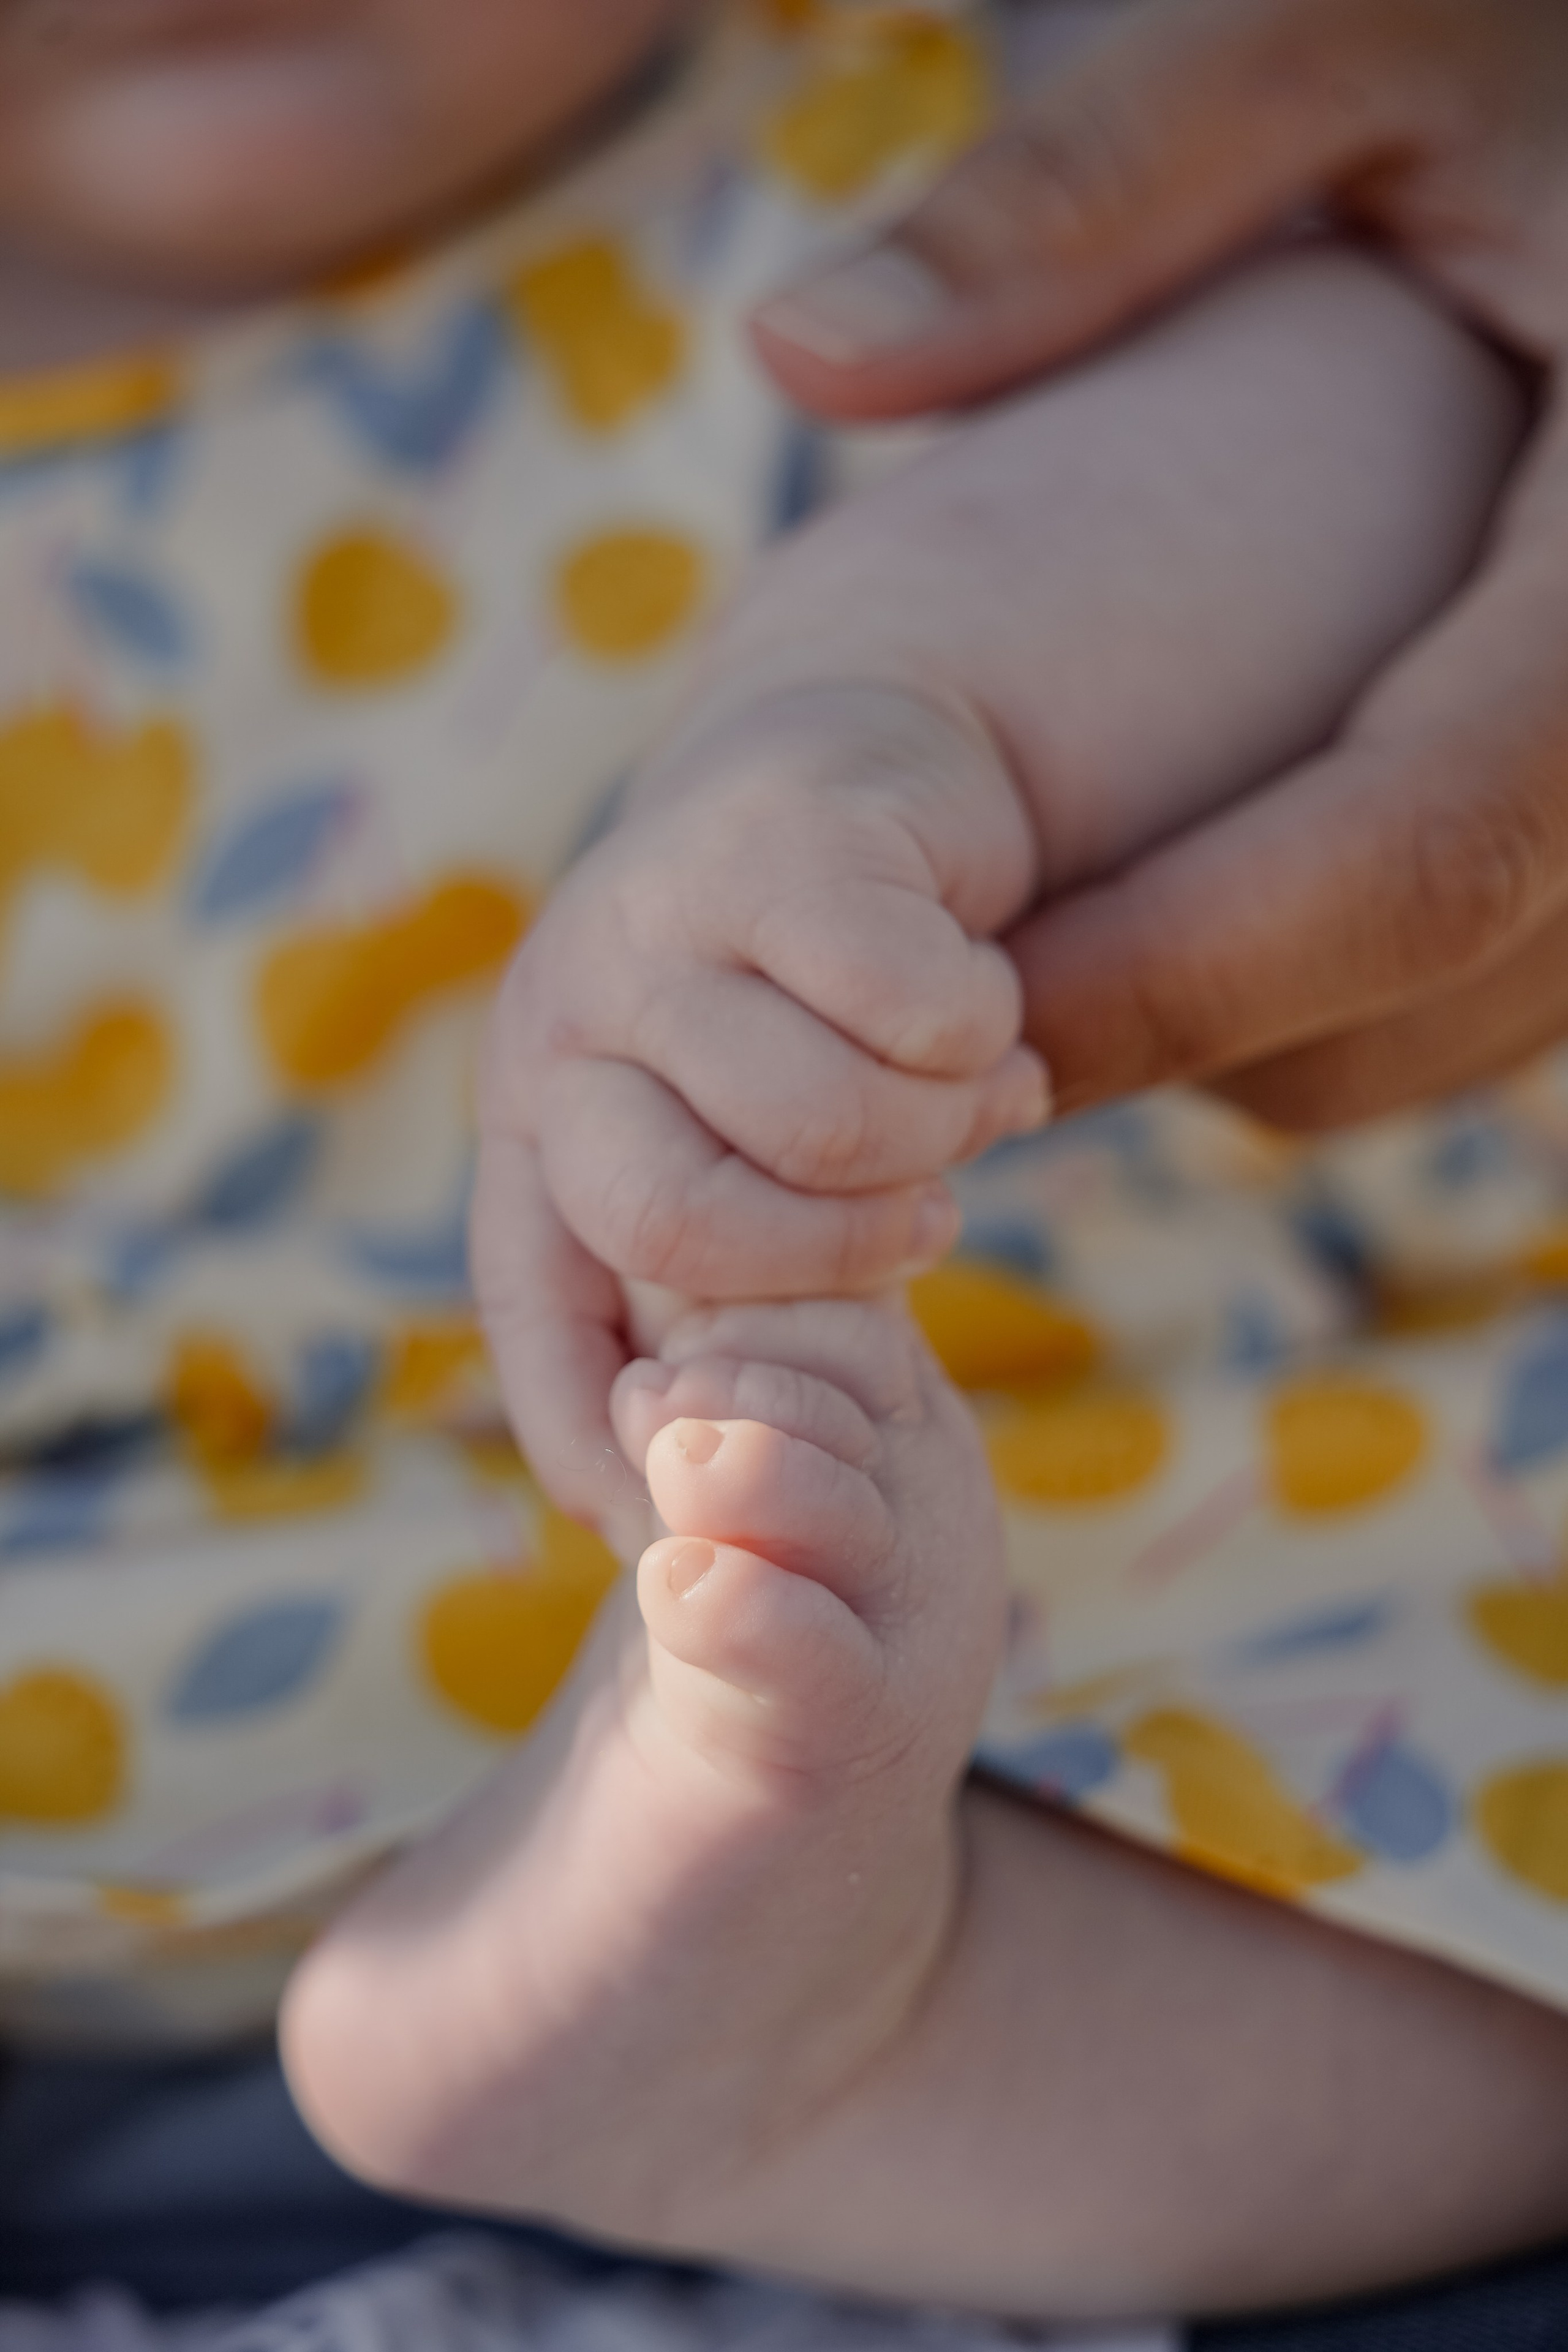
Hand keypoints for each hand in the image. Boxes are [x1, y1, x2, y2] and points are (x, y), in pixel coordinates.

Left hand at [473, 680, 1044, 1526]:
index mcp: (539, 1121)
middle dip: (837, 1255)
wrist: (868, 779)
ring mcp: (651, 918)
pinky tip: (981, 1003)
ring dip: (938, 1128)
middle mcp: (562, 1019)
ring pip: (823, 1122)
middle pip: (678, 1225)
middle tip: (928, 1221)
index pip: (533, 1308)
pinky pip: (912, 1010)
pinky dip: (981, 1029)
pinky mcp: (773, 839)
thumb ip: (718, 1277)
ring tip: (971, 1090)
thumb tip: (672, 1504)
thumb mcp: (739, 1154)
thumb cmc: (812, 1017)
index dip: (595, 1426)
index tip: (677, 1512)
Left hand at [755, 0, 1567, 1127]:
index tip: (951, 1004)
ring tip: (1027, 945)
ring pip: (1450, 1030)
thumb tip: (798, 349)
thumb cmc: (1546, 32)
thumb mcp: (1348, 36)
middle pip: (1423, 990)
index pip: (1426, 855)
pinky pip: (1482, 993)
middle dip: (1173, 1027)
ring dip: (1238, 1030)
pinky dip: (1316, 992)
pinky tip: (1172, 891)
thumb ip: (1094, 190)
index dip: (1184, 972)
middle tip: (931, 994)